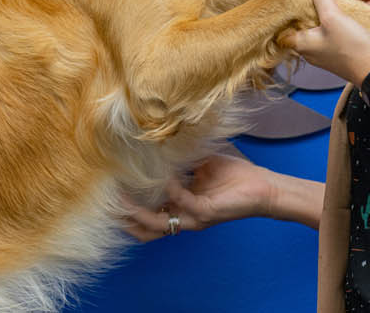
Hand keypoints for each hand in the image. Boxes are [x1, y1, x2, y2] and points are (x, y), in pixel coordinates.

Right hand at [123, 154, 273, 241]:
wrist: (263, 186)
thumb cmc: (234, 176)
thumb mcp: (200, 163)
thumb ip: (179, 159)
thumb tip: (157, 141)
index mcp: (180, 207)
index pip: (147, 215)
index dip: (126, 208)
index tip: (108, 190)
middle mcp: (183, 217)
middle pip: (145, 229)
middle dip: (124, 217)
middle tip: (106, 200)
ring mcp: (194, 218)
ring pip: (158, 224)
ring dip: (138, 211)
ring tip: (122, 195)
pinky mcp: (207, 213)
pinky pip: (183, 204)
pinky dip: (171, 189)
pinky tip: (164, 175)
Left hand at [287, 0, 369, 85]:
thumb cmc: (352, 48)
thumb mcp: (333, 16)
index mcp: (302, 39)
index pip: (296, 10)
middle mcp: (313, 44)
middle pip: (322, 8)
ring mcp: (330, 45)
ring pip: (340, 13)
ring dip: (358, 0)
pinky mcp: (346, 46)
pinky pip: (350, 23)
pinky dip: (362, 12)